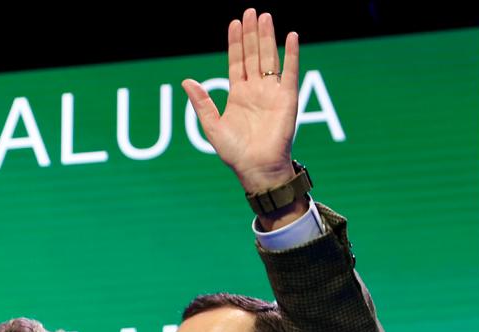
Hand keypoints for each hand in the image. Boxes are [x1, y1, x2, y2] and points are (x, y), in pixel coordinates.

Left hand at [181, 9, 301, 195]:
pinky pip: (291, 72)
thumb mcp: (211, 126)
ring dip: (268, 37)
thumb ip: (201, 103)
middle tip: (252, 11)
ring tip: (265, 16)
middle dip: (252, 33)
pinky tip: (291, 36)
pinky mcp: (288, 98)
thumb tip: (186, 81)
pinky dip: (292, 54)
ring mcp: (272, 93)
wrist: (257, 169)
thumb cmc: (235, 153)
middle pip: (253, 54)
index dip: (235, 42)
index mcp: (238, 95)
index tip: (235, 22)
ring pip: (269, 58)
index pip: (237, 62)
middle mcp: (256, 90)